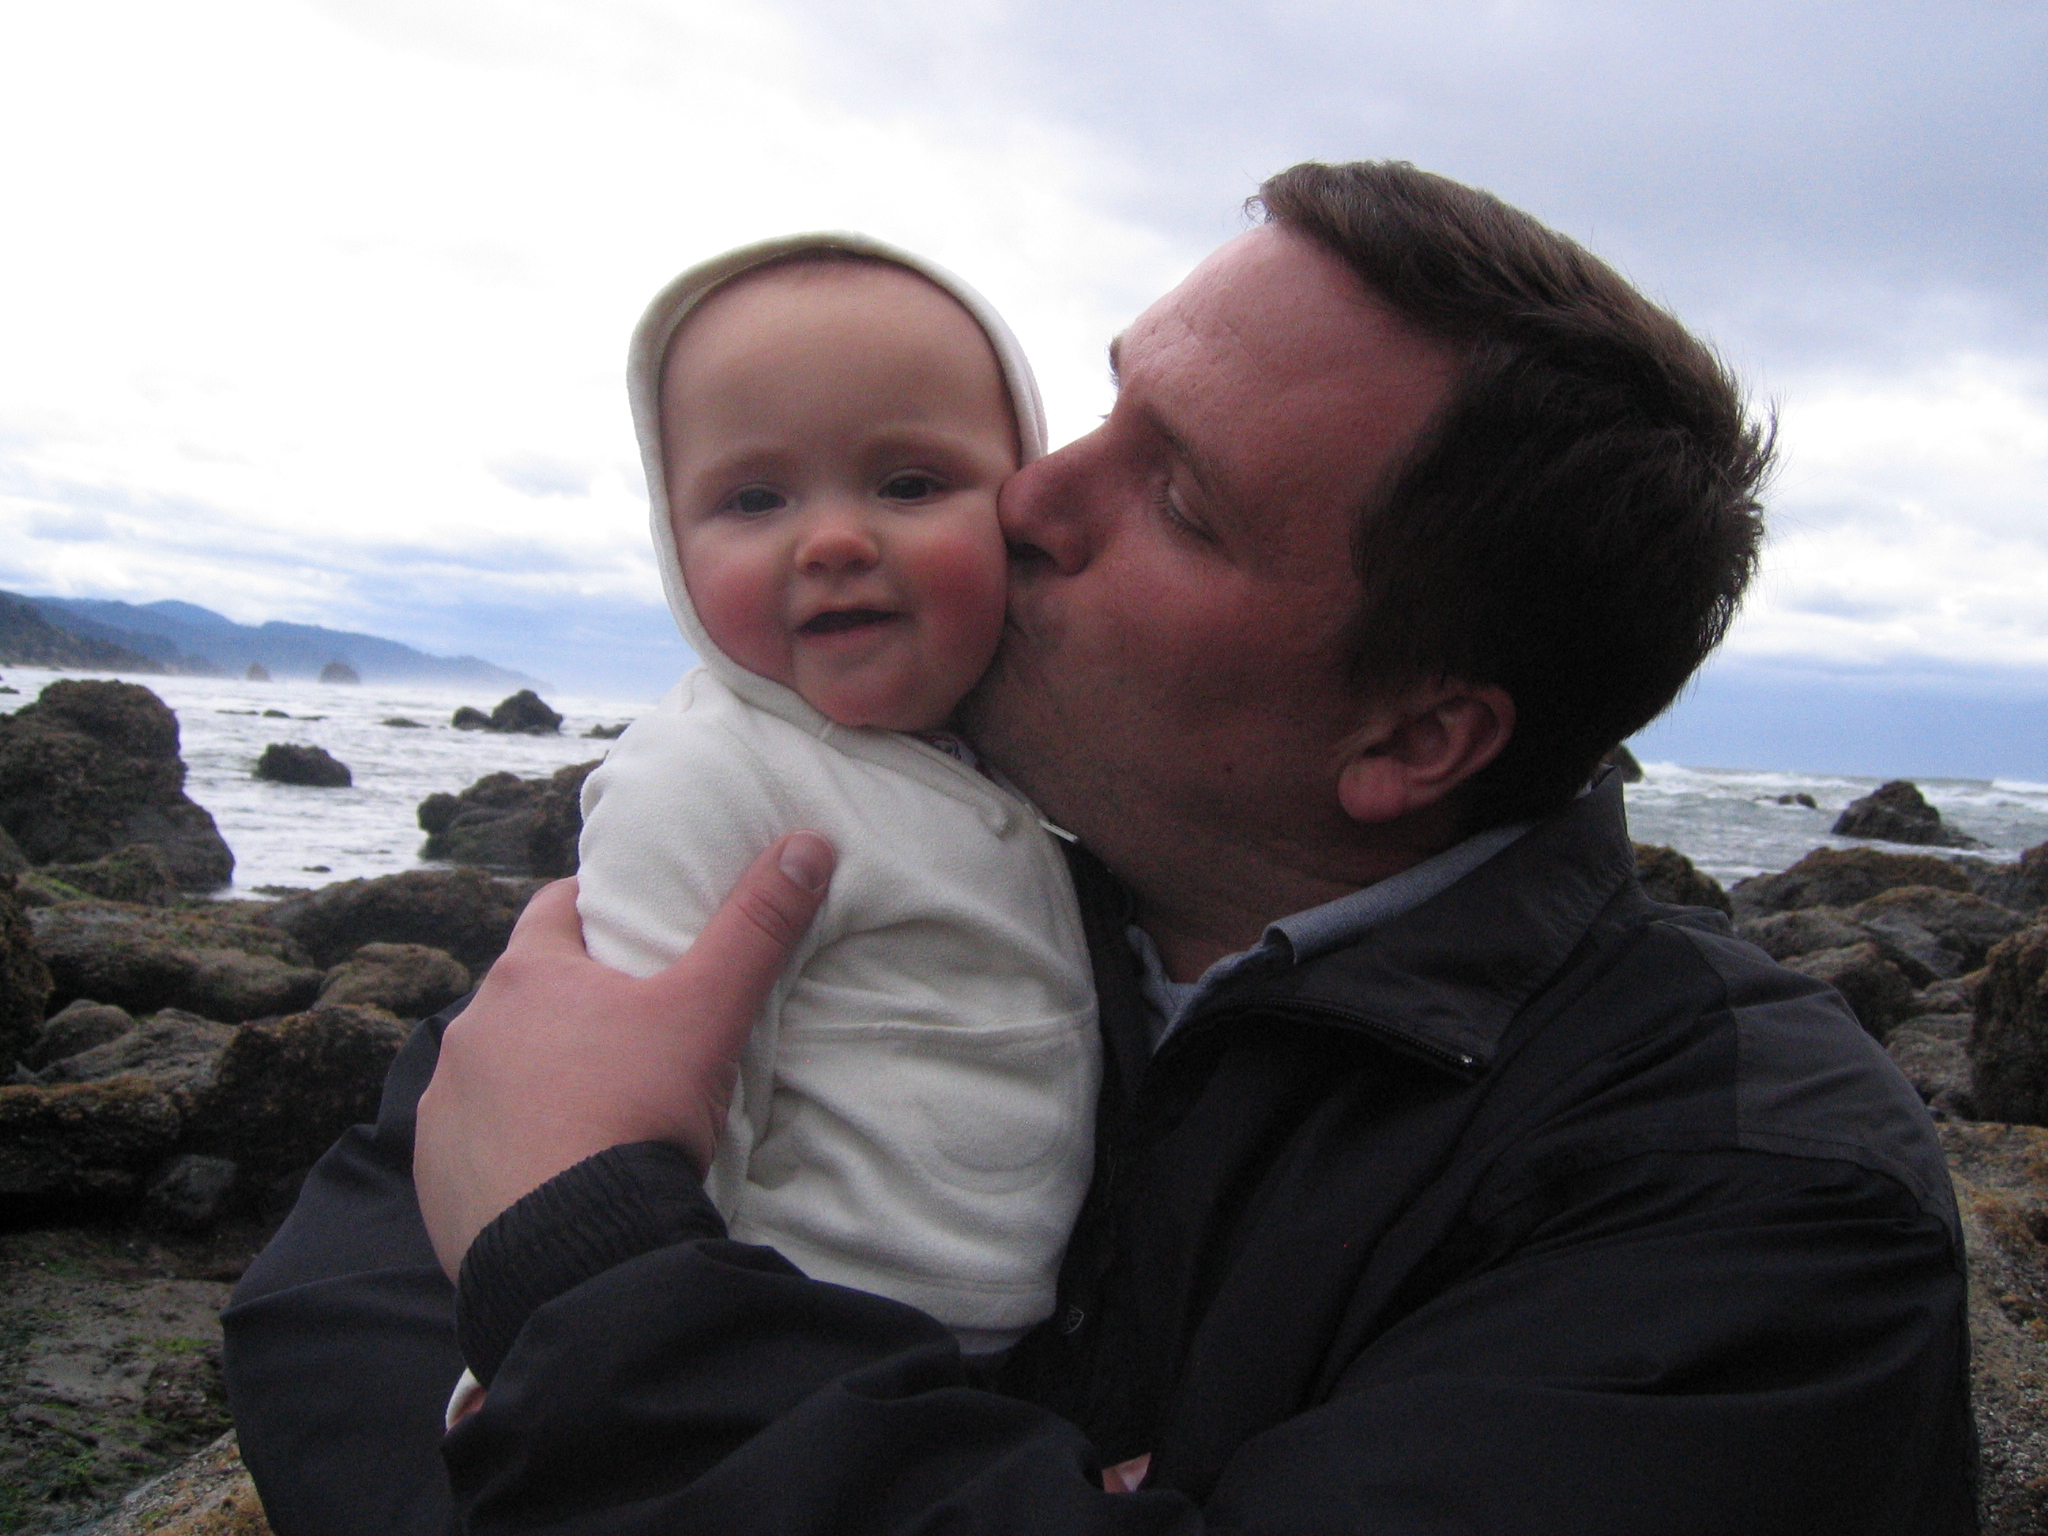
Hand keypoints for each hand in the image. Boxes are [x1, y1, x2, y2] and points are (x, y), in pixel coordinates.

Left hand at [414, 831, 835, 1280]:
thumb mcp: (708, 1012)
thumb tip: (808, 843)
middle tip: (629, 1029)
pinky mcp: (436, 1174)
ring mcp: (444, 1104)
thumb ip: (756, 927)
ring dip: (531, 1076)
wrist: (574, 1249)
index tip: (635, 929)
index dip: (597, 910)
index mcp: (528, 976)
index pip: (556, 909)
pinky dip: (507, 1145)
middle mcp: (470, 1029)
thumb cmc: (637, 1110)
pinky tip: (552, 1170)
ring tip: (593, 1108)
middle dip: (568, 1003)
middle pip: (524, 993)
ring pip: (494, 1068)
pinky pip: (471, 1143)